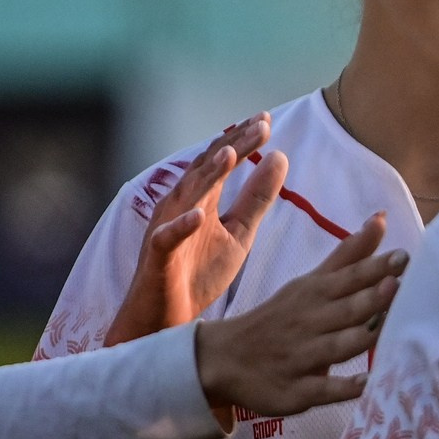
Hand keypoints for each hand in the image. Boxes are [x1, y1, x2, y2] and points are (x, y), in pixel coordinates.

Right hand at [108, 114, 286, 343]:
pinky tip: (199, 216)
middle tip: (260, 125)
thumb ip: (257, 198)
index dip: (242, 139)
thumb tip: (280, 156)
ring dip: (207, 175)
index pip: (221, 161)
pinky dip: (182, 227)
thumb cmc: (198, 273)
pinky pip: (167, 239)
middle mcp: (181, 205)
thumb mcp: (238, 233)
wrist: (166, 319)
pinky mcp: (158, 257)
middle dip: (232, 145)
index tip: (267, 119)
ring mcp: (167, 229)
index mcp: (200, 198)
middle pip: (207, 168)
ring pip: (186, 196)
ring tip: (231, 154)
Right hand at [193, 215, 402, 417]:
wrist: (224, 359)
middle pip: (345, 310)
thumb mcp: (309, 283)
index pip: (348, 277)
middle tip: (400, 284)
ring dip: (362, 337)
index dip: (376, 268)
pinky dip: (343, 388)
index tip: (405, 257)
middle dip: (372, 298)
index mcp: (314, 294)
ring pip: (336, 348)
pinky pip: (322, 390)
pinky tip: (367, 384)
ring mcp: (302, 359)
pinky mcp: (296, 391)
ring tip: (388, 328)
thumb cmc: (280, 317)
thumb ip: (349, 255)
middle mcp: (309, 323)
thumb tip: (381, 217)